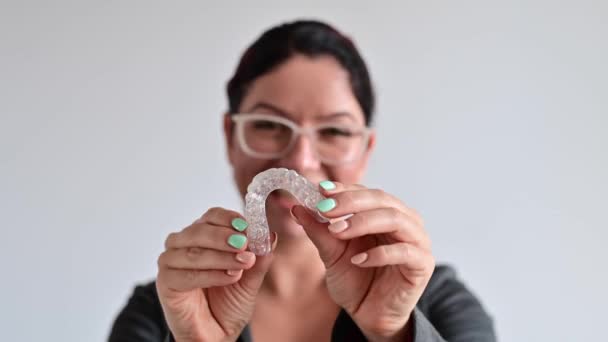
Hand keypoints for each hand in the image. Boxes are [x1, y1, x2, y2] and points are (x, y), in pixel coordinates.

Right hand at [156, 207, 276, 341]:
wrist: (217, 334)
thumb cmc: (229, 302)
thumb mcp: (251, 278)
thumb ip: (259, 257)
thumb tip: (270, 235)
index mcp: (203, 235)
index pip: (212, 216)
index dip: (229, 219)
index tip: (247, 227)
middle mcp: (183, 244)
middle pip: (200, 230)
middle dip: (225, 237)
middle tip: (245, 245)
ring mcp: (171, 262)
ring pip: (193, 251)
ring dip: (221, 257)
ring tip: (243, 264)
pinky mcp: (166, 282)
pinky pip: (185, 274)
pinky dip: (210, 275)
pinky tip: (229, 277)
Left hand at [291, 182, 433, 340]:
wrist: (369, 315)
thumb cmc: (356, 280)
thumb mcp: (331, 253)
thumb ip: (319, 231)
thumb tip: (297, 207)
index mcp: (385, 213)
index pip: (367, 192)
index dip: (345, 189)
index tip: (321, 191)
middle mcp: (405, 221)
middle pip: (382, 200)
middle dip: (351, 202)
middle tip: (326, 209)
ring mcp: (417, 241)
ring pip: (395, 219)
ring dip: (363, 222)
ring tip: (337, 231)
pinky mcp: (423, 264)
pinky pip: (404, 251)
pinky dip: (378, 253)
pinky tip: (358, 260)